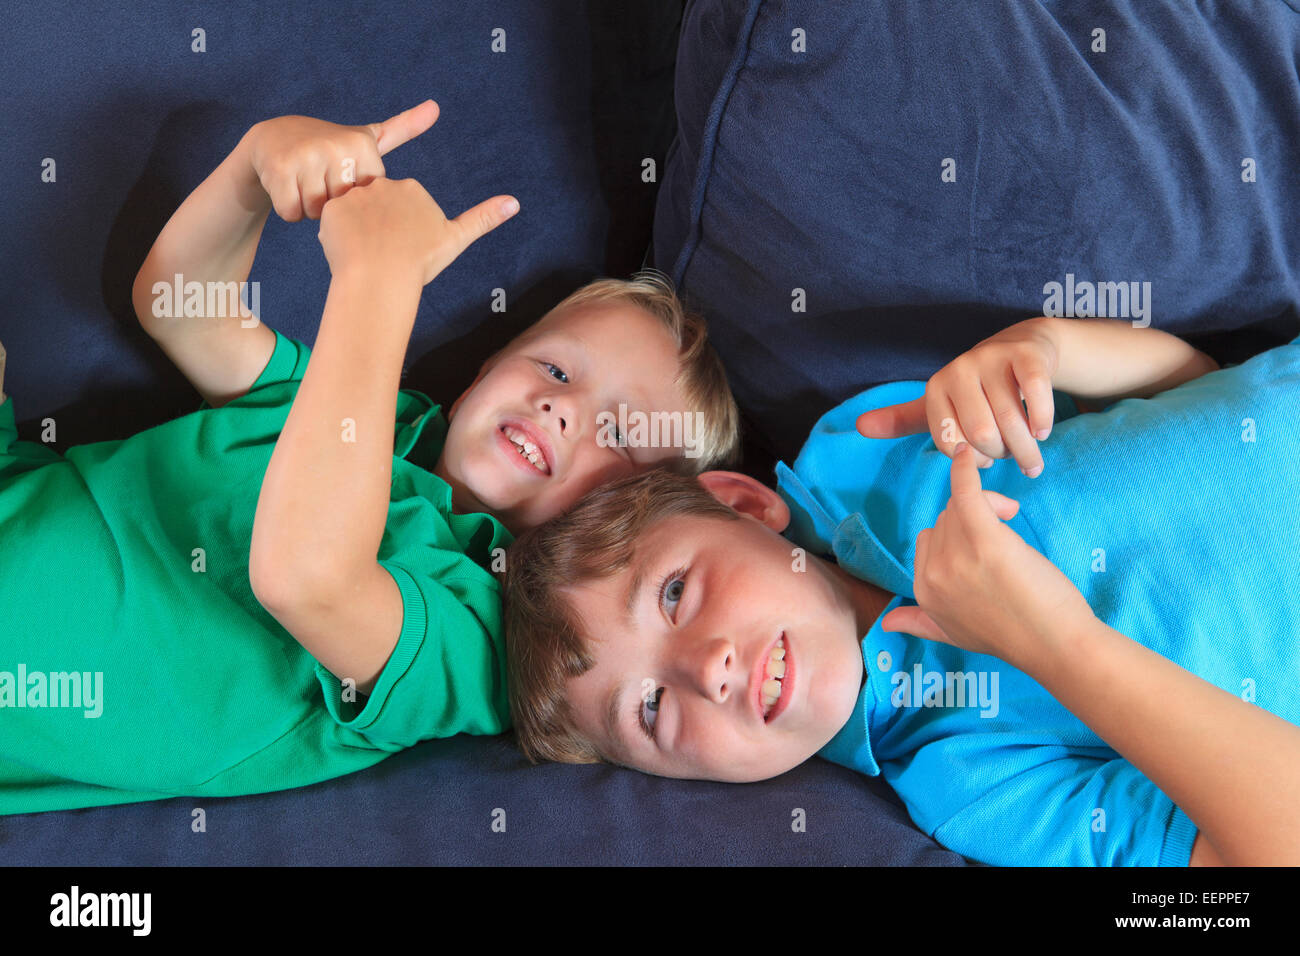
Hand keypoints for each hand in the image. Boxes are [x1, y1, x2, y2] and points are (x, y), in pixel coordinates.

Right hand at [245, 100, 441, 221]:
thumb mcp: (366, 138)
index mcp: (362, 144)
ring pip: (316, 213)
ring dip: (307, 206)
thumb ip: (402, 129)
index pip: (369, 202)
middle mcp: (336, 147)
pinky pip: (292, 213)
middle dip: (330, 204)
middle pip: (343, 209)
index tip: (343, 174)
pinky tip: (286, 186)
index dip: (355, 199)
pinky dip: (287, 208)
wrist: (271, 138)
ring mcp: (306, 157)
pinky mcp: (279, 169)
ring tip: (303, 181)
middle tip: (319, 179)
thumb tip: (436, 107)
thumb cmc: (328, 147)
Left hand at [317, 175, 518, 287]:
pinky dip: (338, 238)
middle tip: (384, 254)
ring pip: (354, 215)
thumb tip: (515, 202)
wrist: (383, 276)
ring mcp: (357, 194)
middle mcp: (385, 183)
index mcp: (414, 188)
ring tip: (366, 256)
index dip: (401, 231)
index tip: (404, 249)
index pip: (402, 206)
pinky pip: (333, 222)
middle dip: (377, 228)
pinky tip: (348, 253)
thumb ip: (483, 218)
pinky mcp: (334, 208)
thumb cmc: (419, 262)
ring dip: (357, 233)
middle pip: (376, 206)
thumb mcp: (456, 238)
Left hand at [856, 317, 1059, 476]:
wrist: (1022, 348)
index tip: (983, 462)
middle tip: (1012, 458)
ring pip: (1010, 420)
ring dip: (1025, 448)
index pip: (949, 443)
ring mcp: (992, 360)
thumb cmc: (975, 389)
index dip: (970, 460)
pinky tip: (1043, 431)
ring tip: (1031, 460)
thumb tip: (859, 427)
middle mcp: (959, 370)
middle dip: (1001, 455)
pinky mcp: (1025, 355)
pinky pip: (1036, 395)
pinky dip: (1042, 420)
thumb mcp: (938, 405)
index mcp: (935, 388)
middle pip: (981, 434)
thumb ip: (903, 420)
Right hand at [881, 444, 1095, 667]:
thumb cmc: (1013, 637)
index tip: (984, 548)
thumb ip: (917, 623)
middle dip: (972, 520)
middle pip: (942, 522)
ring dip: (985, 504)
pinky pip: (964, 493)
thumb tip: (885, 624)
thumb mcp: (953, 633)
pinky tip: (966, 453)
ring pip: (957, 509)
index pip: (926, 540)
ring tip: (1010, 517)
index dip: (956, 538)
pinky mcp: (983, 538)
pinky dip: (964, 470)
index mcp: (922, 591)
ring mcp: (955, 556)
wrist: (1054, 644)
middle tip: (1005, 532)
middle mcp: (932, 573)